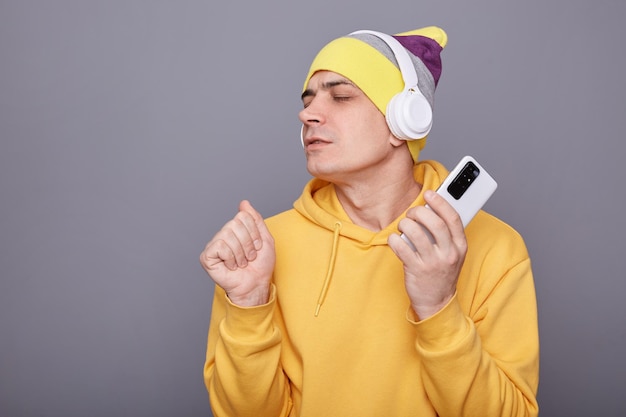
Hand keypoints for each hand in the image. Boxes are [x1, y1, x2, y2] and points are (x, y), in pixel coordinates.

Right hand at [199, 200, 275, 306]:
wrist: (256, 285)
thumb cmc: (260, 265)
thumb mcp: (264, 239)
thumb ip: (255, 219)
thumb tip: (243, 203)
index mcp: (236, 230)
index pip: (243, 216)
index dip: (254, 232)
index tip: (257, 246)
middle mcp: (223, 235)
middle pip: (235, 224)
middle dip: (247, 243)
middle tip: (249, 257)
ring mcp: (214, 245)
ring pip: (227, 235)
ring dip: (240, 253)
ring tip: (241, 263)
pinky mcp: (207, 257)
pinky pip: (220, 246)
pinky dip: (230, 258)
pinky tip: (231, 266)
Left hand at [388, 190, 467, 319]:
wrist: (437, 303)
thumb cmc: (442, 273)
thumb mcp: (453, 254)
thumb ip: (446, 235)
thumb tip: (431, 210)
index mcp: (460, 246)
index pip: (453, 218)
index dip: (440, 202)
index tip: (429, 193)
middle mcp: (448, 254)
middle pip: (435, 223)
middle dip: (420, 212)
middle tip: (412, 212)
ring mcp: (432, 263)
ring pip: (416, 233)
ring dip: (406, 224)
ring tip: (403, 226)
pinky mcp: (416, 270)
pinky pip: (401, 248)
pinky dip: (395, 240)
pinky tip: (396, 240)